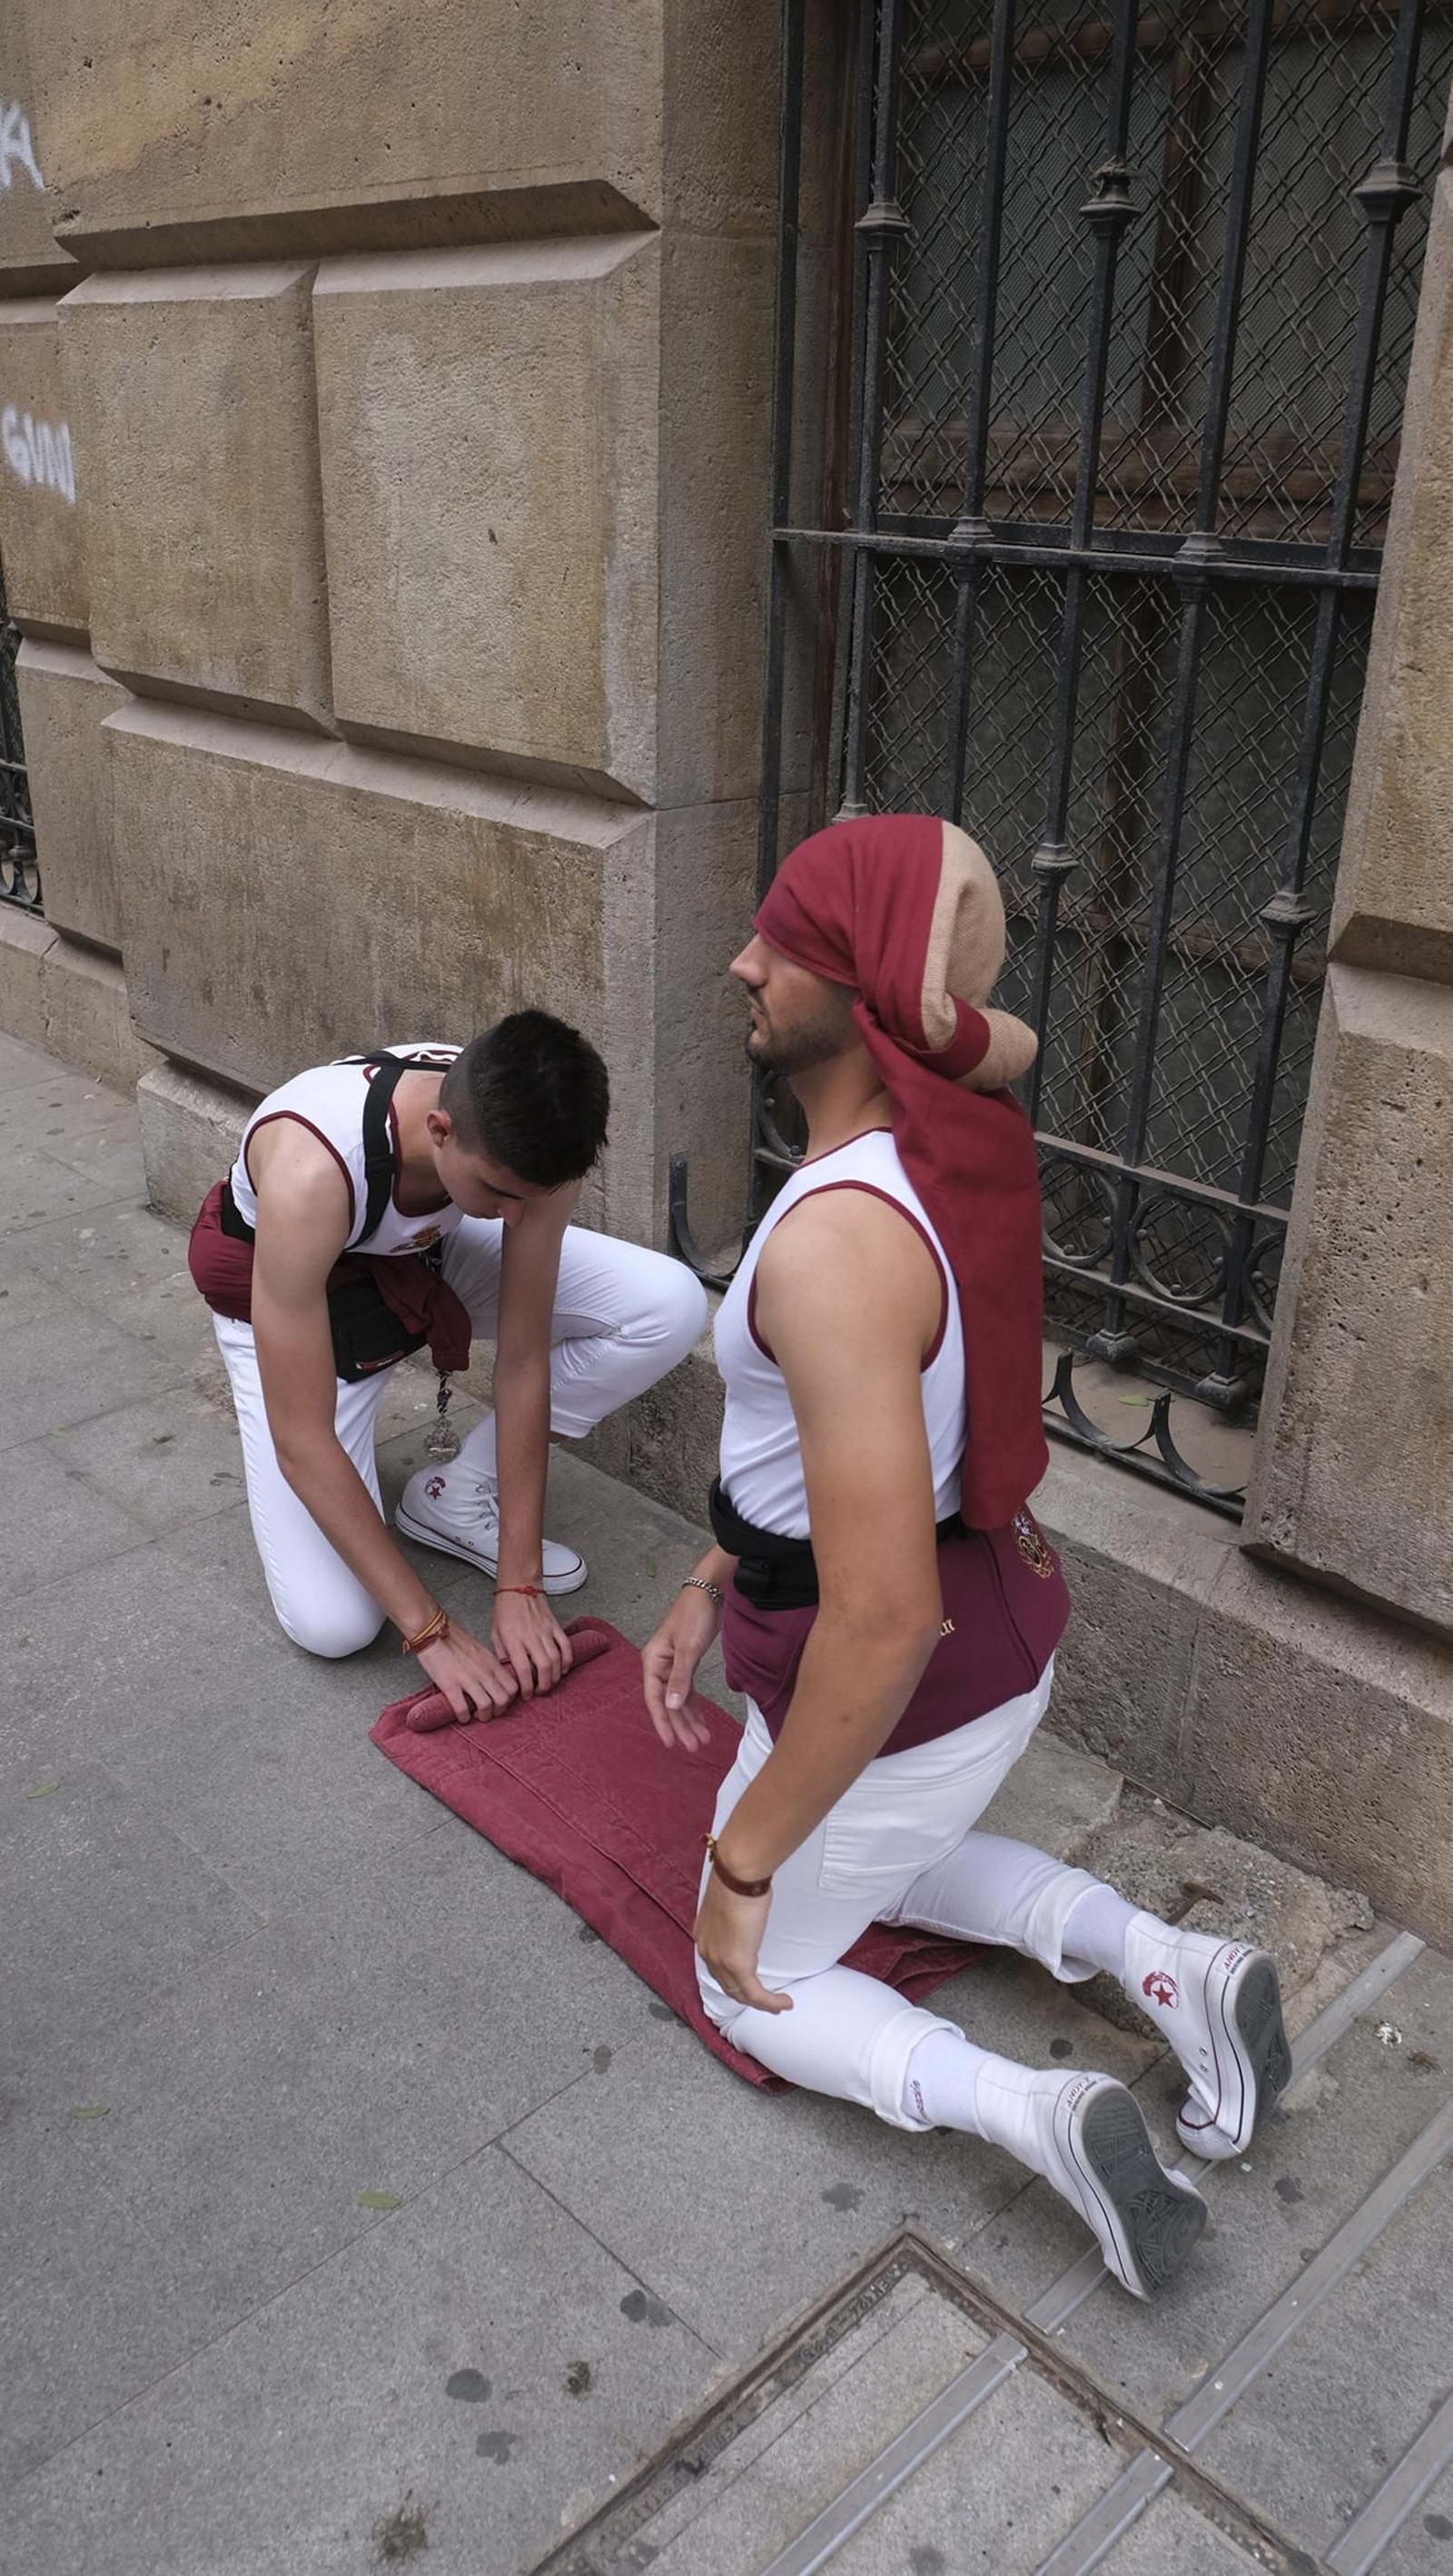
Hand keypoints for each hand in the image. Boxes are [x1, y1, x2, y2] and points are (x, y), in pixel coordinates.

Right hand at [415, 1619, 519, 1721]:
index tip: (499, 1703)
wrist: (432, 1630)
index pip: (512, 1687)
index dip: (509, 1699)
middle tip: (489, 1712)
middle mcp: (483, 1671)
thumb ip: (488, 1665)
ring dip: (483, 1716)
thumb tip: (493, 1681)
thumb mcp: (479, 1650)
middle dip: (498, 1711)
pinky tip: (461, 1716)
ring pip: (486, 1706)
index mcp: (491, 1663)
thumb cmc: (453, 1639)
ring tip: (476, 1716)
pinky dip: (464, 1717)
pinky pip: (462, 1708)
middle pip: (503, 1699)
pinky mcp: (449, 1684)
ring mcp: (467, 1678)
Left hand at [492, 1588, 572, 1698]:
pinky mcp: (555, 1626)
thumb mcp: (495, 1634)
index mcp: (514, 1640)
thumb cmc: (505, 1611)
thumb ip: (502, 1654)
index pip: (523, 1670)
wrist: (518, 1587)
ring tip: (550, 1684)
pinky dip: (567, 1660)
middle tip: (539, 1692)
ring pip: (557, 1659)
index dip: (527, 1687)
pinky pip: (566, 1646)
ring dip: (555, 1676)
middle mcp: (531, 1637)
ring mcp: (546, 1631)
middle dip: (544, 1685)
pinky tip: (563, 1670)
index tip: (526, 1695)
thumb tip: (508, 1673)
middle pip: (544, 1667)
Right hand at [642, 1588, 718, 1750]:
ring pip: (679, 1699)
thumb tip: (670, 1707)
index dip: (663, 1722)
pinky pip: (687, 1691)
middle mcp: (659, 1667)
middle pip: (668, 1703)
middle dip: (681, 1725)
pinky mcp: (686, 1663)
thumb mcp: (687, 1649)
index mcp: (652, 1662)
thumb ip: (679, 1679)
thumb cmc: (694, 1617)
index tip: (671, 1743)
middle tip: (695, 1746)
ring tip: (702, 1739)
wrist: (708, 1593)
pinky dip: (694, 1705)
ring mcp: (673, 1666)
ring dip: (689, 1718)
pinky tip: (701, 1720)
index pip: (655, 1699)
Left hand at [694, 1870, 790, 2014]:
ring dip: (761, 2003)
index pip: (716, 1965)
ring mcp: (720, 1961)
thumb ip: (734, 1914)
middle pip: (727, 1984)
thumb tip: (748, 1912)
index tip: (749, 1980)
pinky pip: (755, 1993)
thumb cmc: (738, 1878)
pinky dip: (770, 2002)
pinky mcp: (738, 1965)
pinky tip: (784, 2003)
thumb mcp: (730, 1901)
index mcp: (703, 1935)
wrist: (738, 1875)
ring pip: (740, 1993)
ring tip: (778, 2006)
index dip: (732, 1977)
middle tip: (765, 2001)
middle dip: (746, 1995)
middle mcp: (707, 1951)